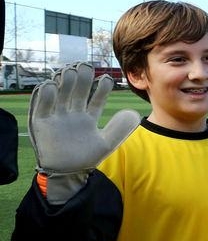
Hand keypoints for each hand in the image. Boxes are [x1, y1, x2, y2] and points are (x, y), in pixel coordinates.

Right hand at [29, 62, 139, 203]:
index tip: (107, 79)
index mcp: (88, 115)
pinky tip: (52, 84)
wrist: (67, 173)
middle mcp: (73, 112)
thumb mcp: (106, 143)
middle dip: (83, 77)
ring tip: (71, 72)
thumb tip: (134, 113)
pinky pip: (41, 104)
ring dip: (65, 80)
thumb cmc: (86, 158)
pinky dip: (45, 93)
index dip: (102, 86)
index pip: (97, 96)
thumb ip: (119, 129)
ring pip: (61, 91)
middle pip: (78, 89)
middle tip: (86, 67)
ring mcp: (57, 115)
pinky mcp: (41, 121)